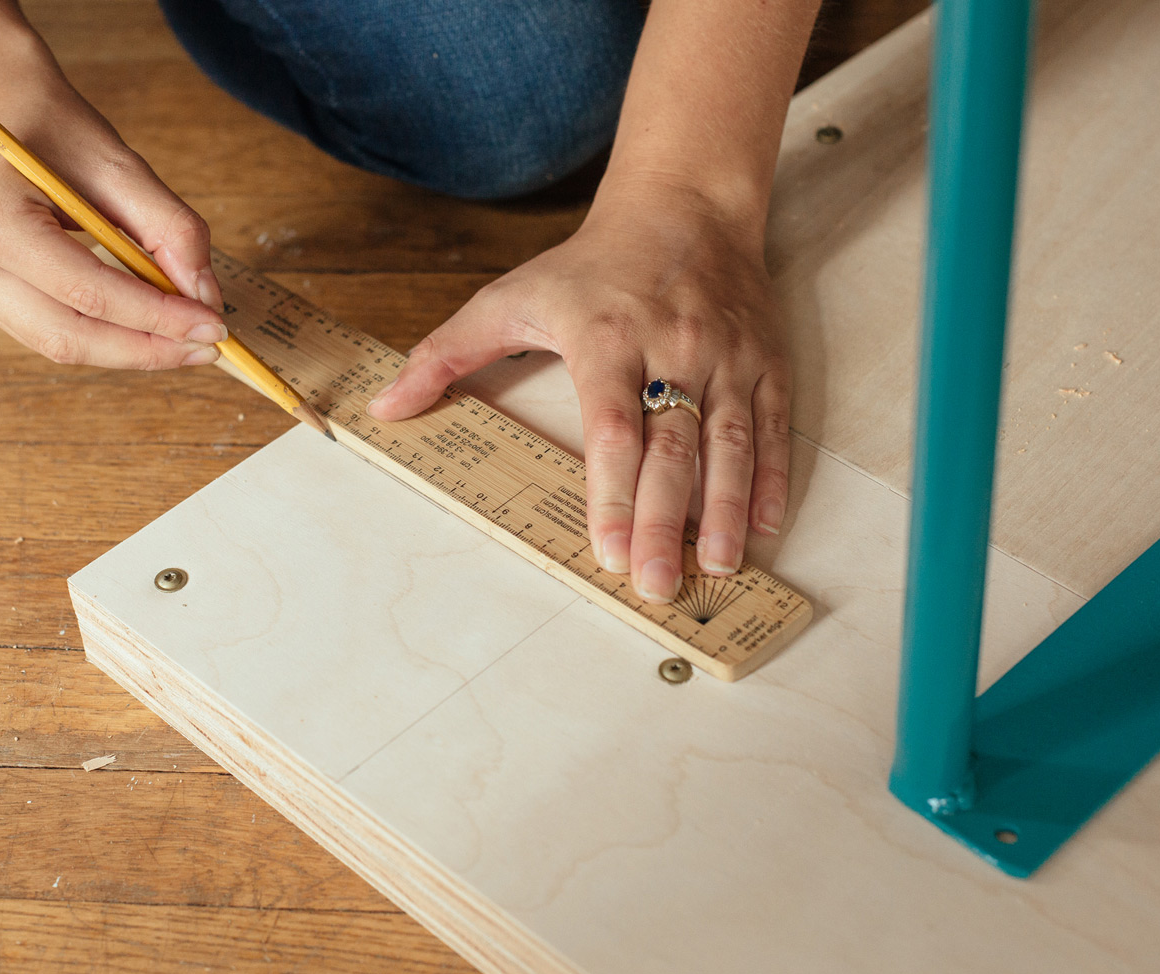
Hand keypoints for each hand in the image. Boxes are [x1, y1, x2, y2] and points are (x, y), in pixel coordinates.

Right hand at [0, 79, 226, 368]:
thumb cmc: (52, 128)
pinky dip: (104, 337)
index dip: (158, 319)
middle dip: (147, 349)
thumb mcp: (121, 165)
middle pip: (69, 336)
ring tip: (184, 342)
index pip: (88, 293)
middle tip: (206, 347)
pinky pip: (49, 333)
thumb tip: (205, 297)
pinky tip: (145, 328)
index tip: (213, 327)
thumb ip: (170, 230)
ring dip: (129, 350)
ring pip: (60, 345)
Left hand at [367, 184, 789, 602]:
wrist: (686, 205)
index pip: (612, 426)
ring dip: (726, 510)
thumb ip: (446, 354)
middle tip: (656, 584)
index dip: (610, 492)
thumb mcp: (510, 296)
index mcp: (606, 336)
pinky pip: (774, 425)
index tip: (605, 550)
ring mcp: (725, 355)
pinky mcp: (764, 360)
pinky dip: (772, 478)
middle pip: (671, 446)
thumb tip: (385, 407)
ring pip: (731, 442)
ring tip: (715, 567)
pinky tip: (764, 527)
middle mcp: (672, 346)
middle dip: (664, 521)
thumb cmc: (591, 264)